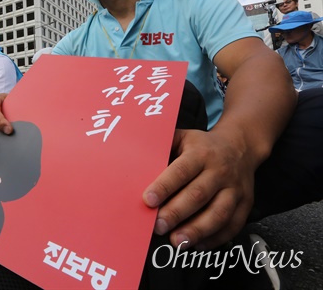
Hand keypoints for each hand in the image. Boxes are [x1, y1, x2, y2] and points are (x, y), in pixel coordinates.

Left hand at [143, 129, 256, 250]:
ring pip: (218, 213)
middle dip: (176, 213)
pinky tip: (197, 244)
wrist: (240, 147)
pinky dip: (216, 238)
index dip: (164, 187)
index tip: (148, 200)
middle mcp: (220, 171)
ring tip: (177, 241)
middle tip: (158, 226)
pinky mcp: (245, 204)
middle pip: (198, 195)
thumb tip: (135, 157)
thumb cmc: (202, 146)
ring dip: (197, 230)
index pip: (181, 171)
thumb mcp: (182, 137)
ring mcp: (235, 189)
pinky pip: (233, 225)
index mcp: (201, 154)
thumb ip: (163, 147)